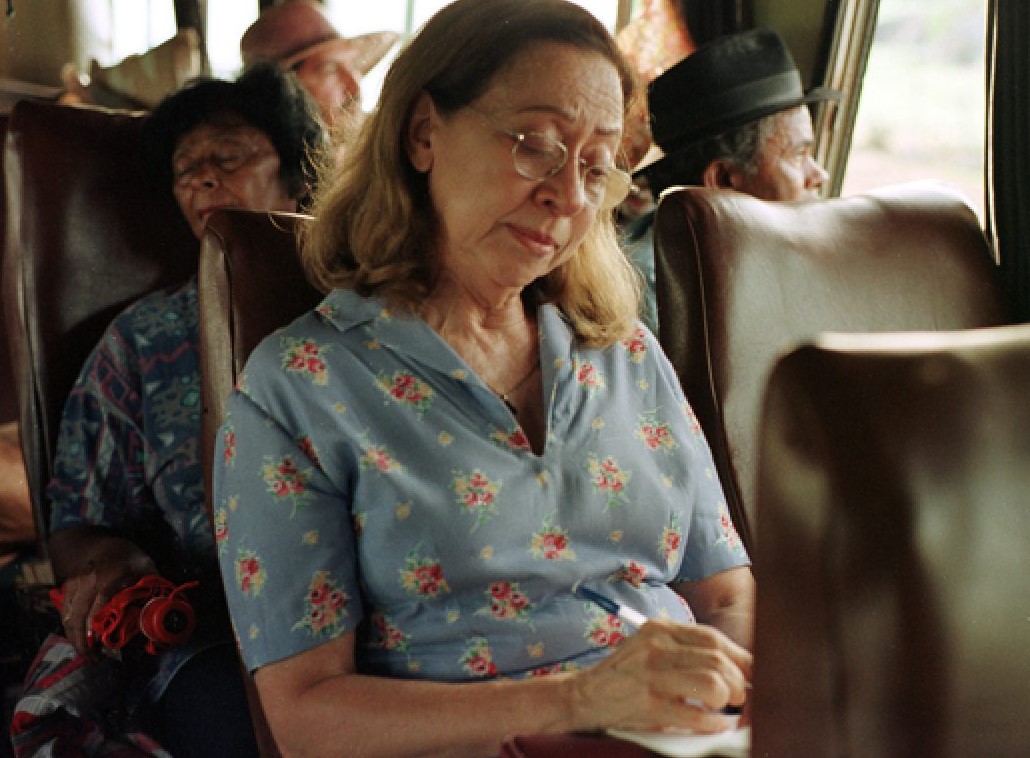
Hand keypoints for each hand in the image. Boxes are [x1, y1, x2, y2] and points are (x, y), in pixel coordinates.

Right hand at [57, 554, 155, 655]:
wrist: (106, 544)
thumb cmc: (130, 559)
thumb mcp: (147, 569)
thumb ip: (152, 588)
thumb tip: (160, 612)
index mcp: (110, 576)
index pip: (100, 604)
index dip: (97, 627)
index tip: (101, 646)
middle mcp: (89, 580)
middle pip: (78, 616)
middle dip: (83, 641)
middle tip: (94, 659)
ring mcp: (75, 583)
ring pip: (68, 616)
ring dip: (74, 638)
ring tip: (86, 654)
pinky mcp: (68, 587)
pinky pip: (64, 611)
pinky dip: (69, 628)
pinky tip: (79, 639)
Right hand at [569, 620, 751, 733]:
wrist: (584, 695)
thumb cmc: (626, 674)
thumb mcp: (651, 648)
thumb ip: (687, 651)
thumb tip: (738, 667)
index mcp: (659, 629)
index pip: (713, 638)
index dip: (739, 658)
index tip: (751, 673)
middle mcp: (656, 647)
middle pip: (717, 660)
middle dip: (738, 682)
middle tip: (739, 697)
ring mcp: (651, 676)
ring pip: (712, 684)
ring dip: (727, 701)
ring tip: (725, 708)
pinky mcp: (649, 706)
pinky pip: (696, 715)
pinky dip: (713, 723)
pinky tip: (714, 723)